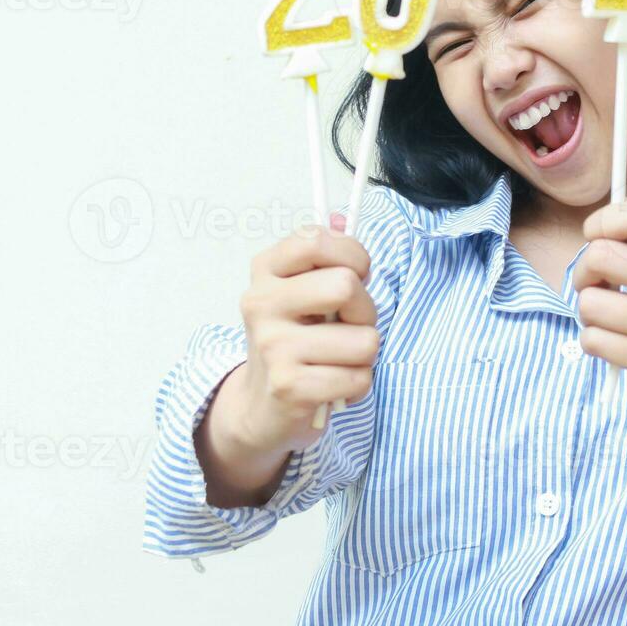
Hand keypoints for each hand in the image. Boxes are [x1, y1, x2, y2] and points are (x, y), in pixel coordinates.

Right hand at [225, 212, 380, 455]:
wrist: (261, 407)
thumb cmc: (294, 341)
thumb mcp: (301, 292)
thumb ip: (324, 257)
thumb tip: (344, 218)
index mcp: (266, 271)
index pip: (316, 240)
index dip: (353, 256)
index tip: (354, 275)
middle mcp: (262, 303)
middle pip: (345, 286)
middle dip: (365, 310)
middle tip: (349, 326)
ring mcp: (273, 346)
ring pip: (364, 339)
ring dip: (364, 356)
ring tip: (338, 361)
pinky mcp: (289, 386)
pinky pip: (358, 378)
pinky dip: (356, 386)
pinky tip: (332, 386)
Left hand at [572, 199, 626, 423]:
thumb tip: (598, 236)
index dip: (601, 223)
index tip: (596, 239)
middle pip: (601, 257)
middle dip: (584, 272)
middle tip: (596, 286)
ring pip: (591, 304)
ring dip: (588, 312)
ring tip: (607, 319)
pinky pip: (596, 342)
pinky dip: (592, 341)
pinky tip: (611, 343)